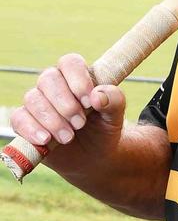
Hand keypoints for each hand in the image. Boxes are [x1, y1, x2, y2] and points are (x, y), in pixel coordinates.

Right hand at [10, 53, 125, 176]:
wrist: (93, 157)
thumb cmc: (104, 129)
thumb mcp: (115, 116)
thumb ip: (114, 101)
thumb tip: (97, 96)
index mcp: (76, 76)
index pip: (70, 63)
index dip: (78, 79)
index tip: (89, 102)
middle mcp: (53, 85)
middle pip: (48, 79)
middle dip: (65, 104)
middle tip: (80, 124)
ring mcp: (37, 103)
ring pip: (33, 99)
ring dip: (52, 119)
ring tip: (69, 138)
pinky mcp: (25, 122)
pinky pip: (19, 118)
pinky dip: (31, 129)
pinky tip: (46, 139)